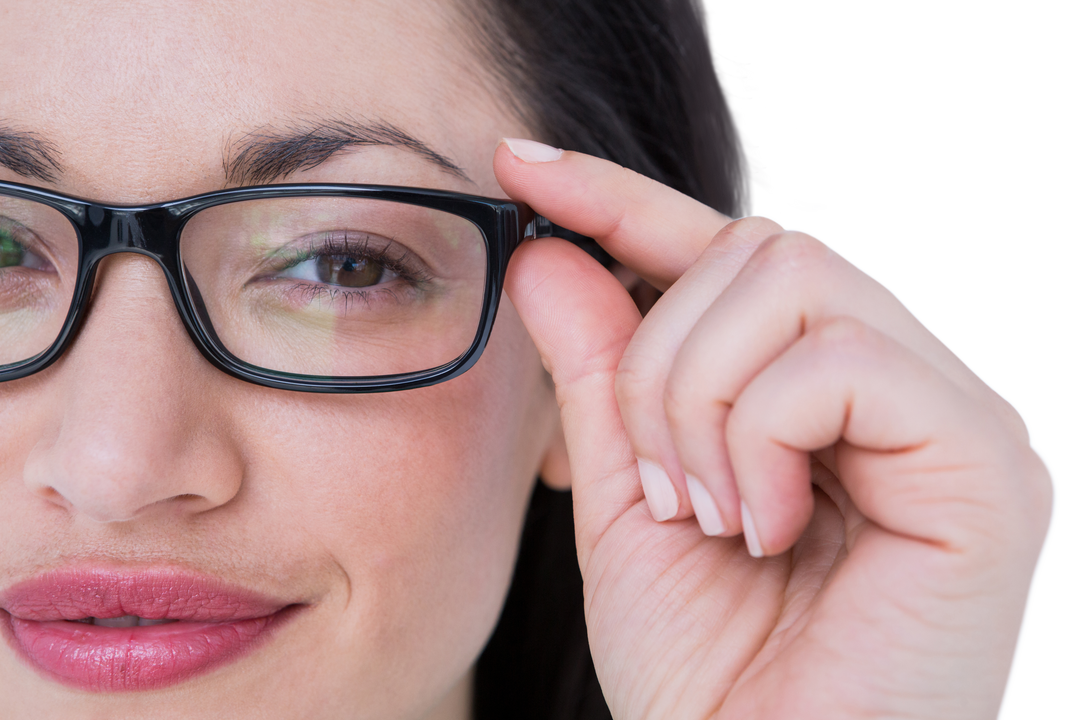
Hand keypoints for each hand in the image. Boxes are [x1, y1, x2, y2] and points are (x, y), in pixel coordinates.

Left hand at [494, 140, 1058, 719]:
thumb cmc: (709, 675)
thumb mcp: (626, 499)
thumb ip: (601, 371)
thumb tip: (554, 248)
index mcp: (831, 397)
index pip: (728, 253)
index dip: (624, 201)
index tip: (523, 166)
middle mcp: (909, 387)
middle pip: (759, 248)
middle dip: (663, 358)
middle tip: (661, 482)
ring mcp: (959, 417)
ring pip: (791, 281)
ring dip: (700, 398)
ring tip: (709, 513)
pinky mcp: (990, 461)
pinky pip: (837, 361)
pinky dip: (758, 437)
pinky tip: (762, 526)